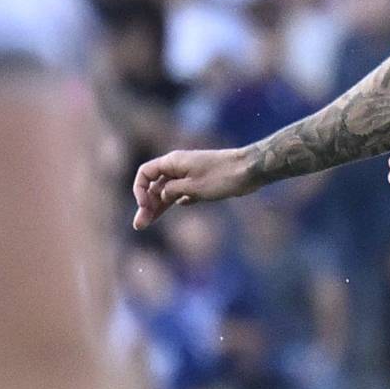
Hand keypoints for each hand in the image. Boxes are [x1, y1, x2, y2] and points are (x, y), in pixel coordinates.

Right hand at [132, 146, 254, 228]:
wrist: (250, 170)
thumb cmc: (222, 177)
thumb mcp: (193, 187)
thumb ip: (172, 191)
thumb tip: (162, 196)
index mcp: (172, 162)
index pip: (145, 174)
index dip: (140, 190)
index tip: (144, 206)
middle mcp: (179, 167)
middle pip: (155, 186)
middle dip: (146, 205)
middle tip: (139, 226)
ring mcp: (191, 174)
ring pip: (169, 191)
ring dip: (160, 206)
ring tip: (149, 222)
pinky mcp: (203, 182)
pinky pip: (185, 192)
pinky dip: (179, 199)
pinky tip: (180, 206)